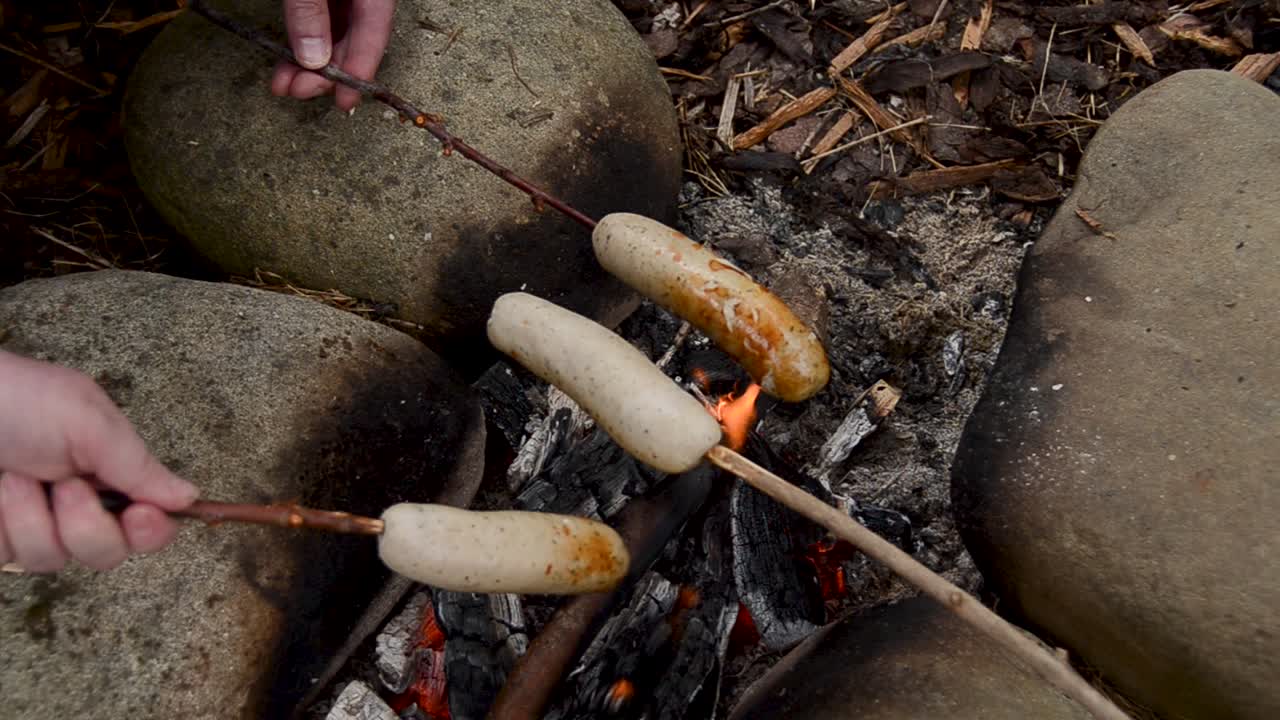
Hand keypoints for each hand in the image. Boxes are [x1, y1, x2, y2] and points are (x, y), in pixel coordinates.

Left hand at [0, 351, 198, 572]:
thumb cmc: (16, 399)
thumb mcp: (87, 420)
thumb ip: (139, 464)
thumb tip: (190, 497)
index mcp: (107, 471)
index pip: (150, 522)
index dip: (152, 530)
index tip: (140, 515)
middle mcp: (75, 504)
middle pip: (110, 553)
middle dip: (88, 526)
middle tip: (66, 489)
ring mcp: (31, 524)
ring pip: (56, 559)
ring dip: (34, 518)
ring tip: (13, 478)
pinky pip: (13, 559)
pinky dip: (6, 525)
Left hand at [273, 0, 396, 110]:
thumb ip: (310, 12)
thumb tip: (312, 56)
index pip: (374, 32)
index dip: (359, 70)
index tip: (344, 100)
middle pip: (355, 37)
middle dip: (326, 70)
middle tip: (302, 90)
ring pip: (336, 32)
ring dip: (310, 60)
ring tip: (287, 82)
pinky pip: (320, 20)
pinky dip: (303, 40)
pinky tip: (289, 60)